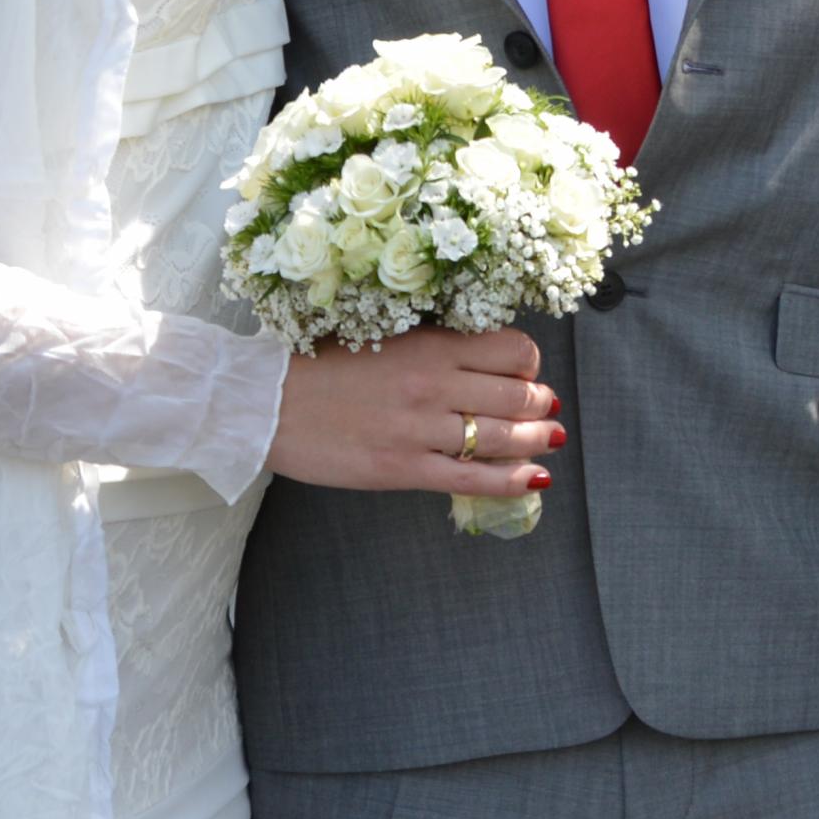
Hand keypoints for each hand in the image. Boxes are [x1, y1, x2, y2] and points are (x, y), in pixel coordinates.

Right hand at [270, 326, 558, 500]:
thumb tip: (481, 358)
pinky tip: (534, 480)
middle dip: (541, 404)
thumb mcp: (384, 337)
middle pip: (517, 396)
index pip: (513, 350)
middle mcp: (434, 384)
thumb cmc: (320, 367)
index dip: (529, 364)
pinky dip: (511, 480)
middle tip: (546, 410)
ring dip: (537, 441)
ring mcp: (420, 430)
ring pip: (502, 438)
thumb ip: (433, 347)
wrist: (268, 404)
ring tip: (550, 440)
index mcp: (430, 345)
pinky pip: (472, 478)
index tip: (526, 372)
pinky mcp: (404, 469)